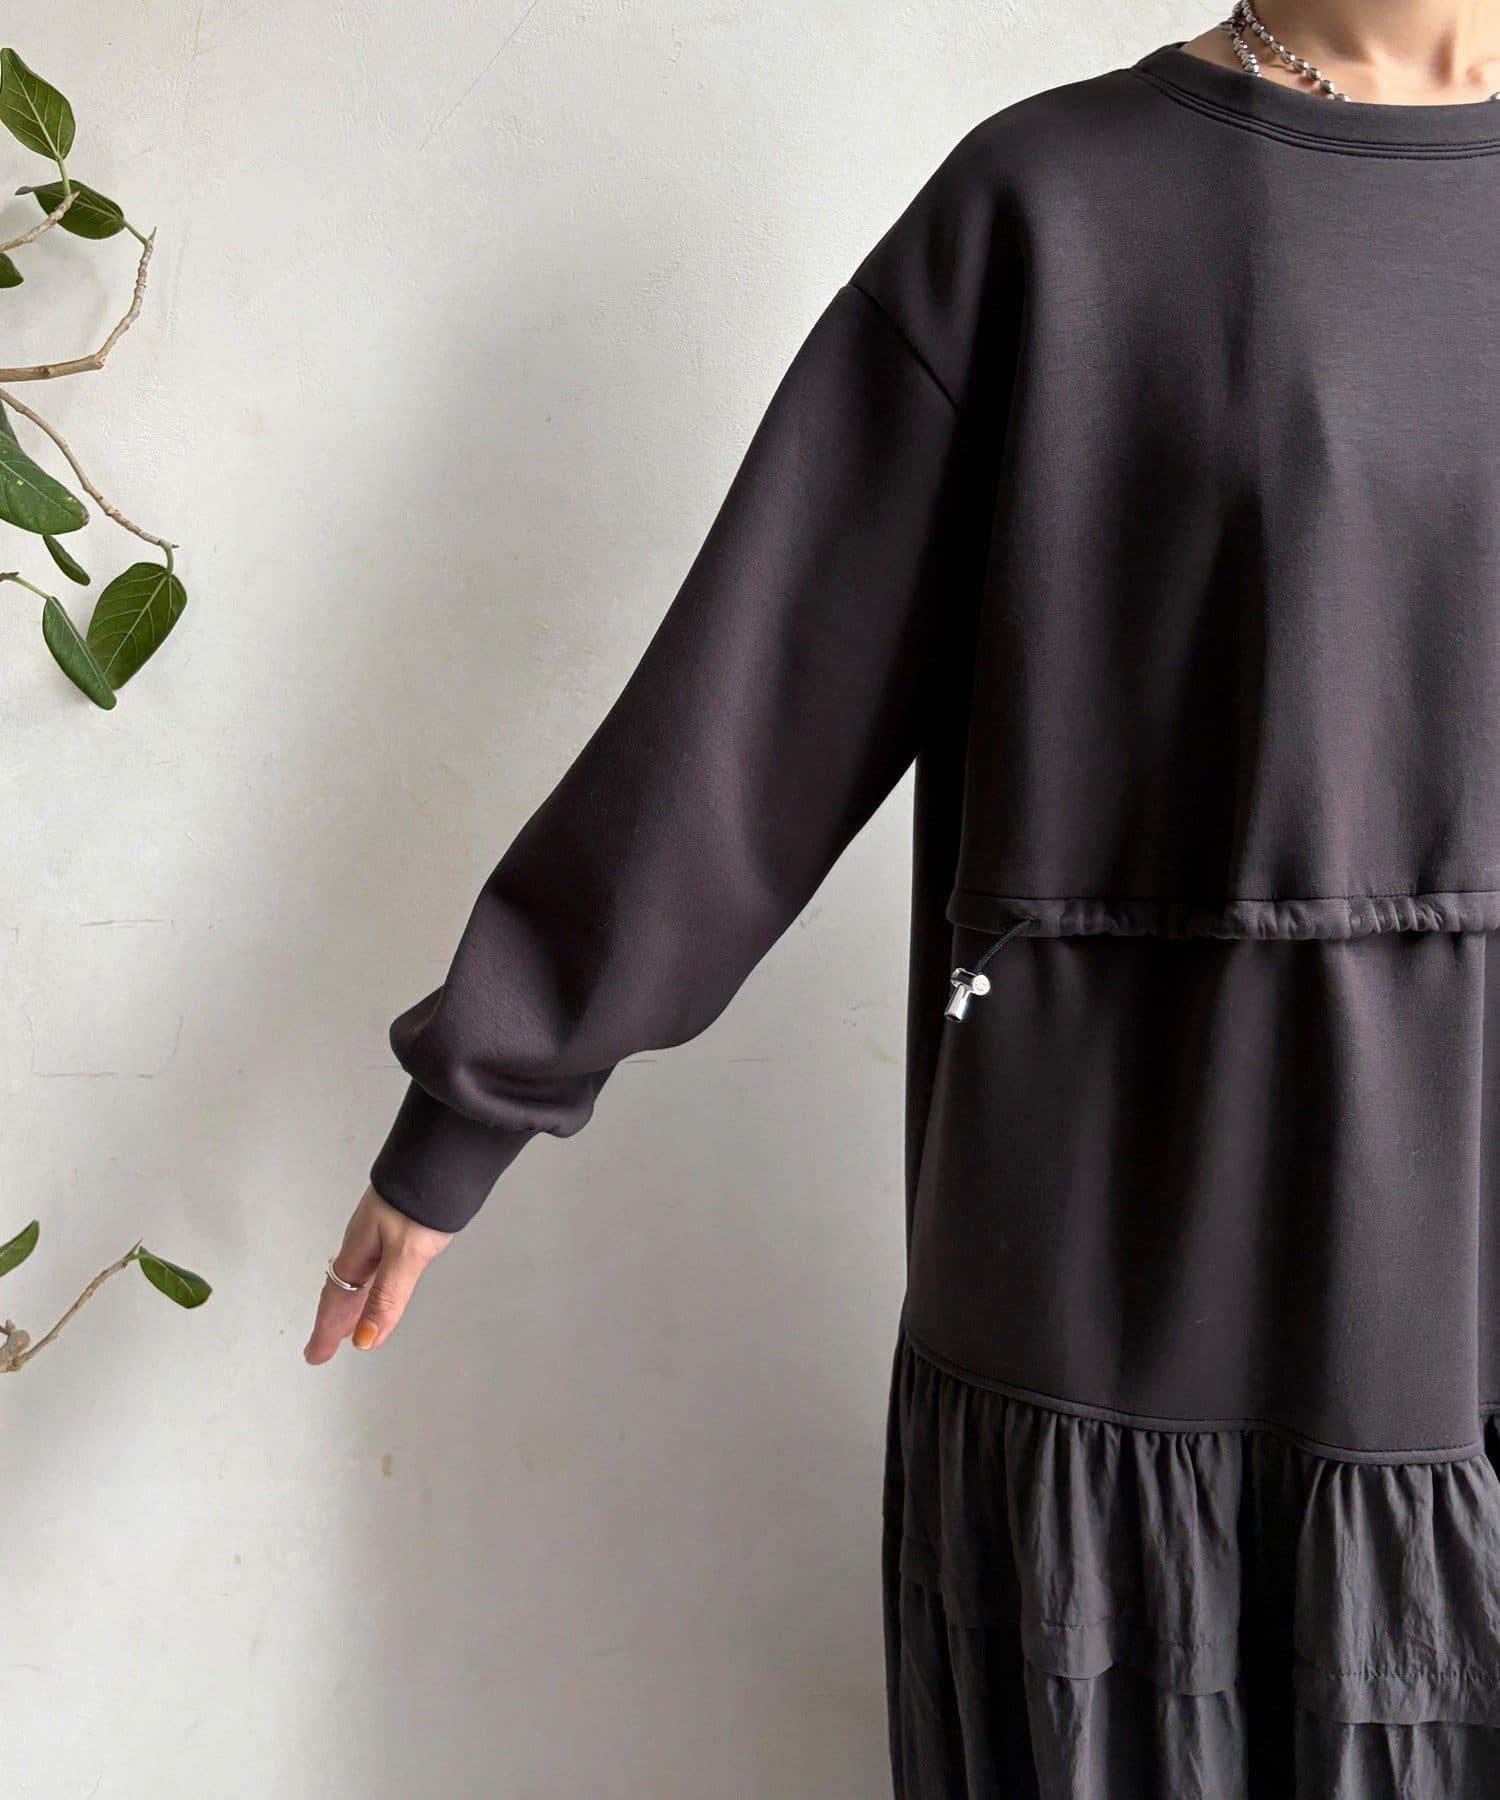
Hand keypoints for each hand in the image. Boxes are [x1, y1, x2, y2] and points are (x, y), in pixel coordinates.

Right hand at [304, 1185, 451, 1362]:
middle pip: (344, 1290)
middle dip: (334, 1321)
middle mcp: (365, 1240)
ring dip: (353, 1304)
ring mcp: (381, 1231)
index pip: (337, 1299)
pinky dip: (372, 1285)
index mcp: (360, 1248)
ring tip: (349, 1328)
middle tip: (324, 1348)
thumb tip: (366, 1339)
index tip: (316, 1355)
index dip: (327, 1329)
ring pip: (360, 1278)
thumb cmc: (424, 1197)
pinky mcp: (398, 1224)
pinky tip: (378, 1289)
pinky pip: (375, 1265)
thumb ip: (387, 1297)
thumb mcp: (406, 1254)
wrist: (444, 1153)